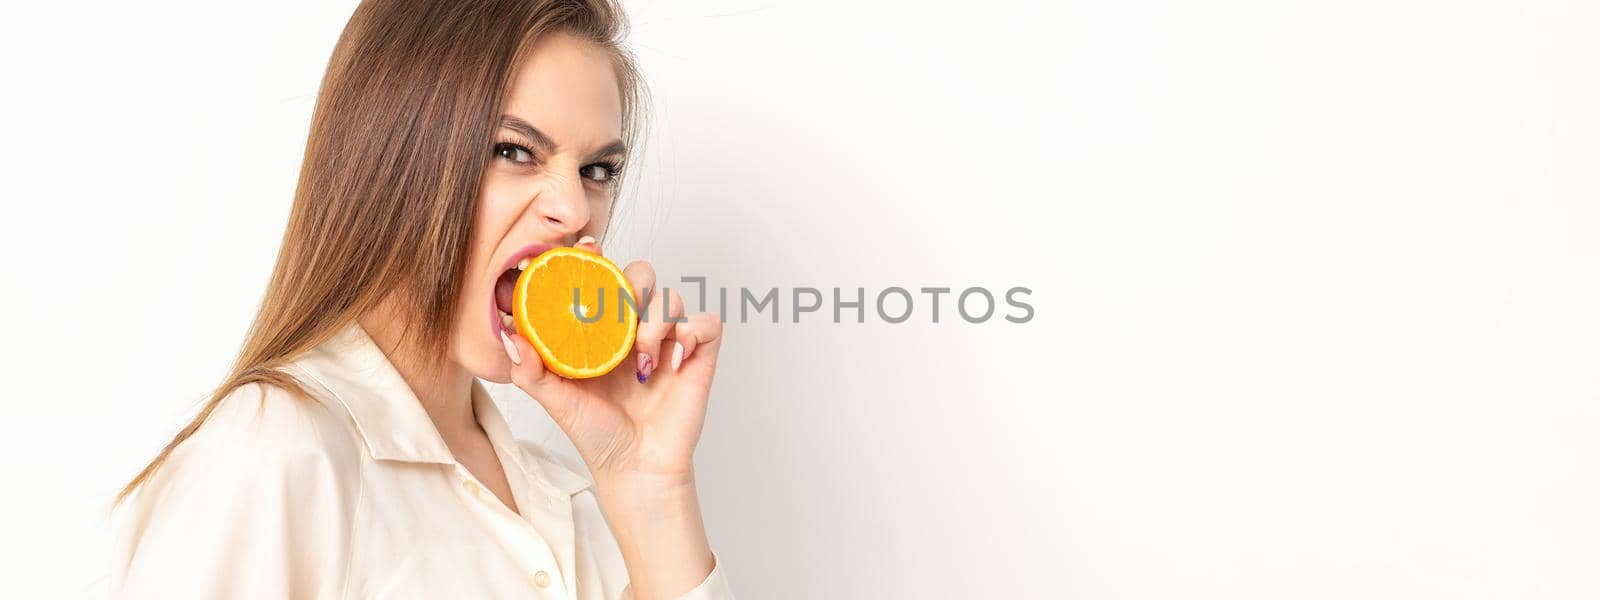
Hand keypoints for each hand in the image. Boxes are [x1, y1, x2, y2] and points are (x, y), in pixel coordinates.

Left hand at [503, 238, 723, 486]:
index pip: (601, 278)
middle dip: (632, 284)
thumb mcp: (557, 402)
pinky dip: (691, 334)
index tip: (586, 246)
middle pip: (642, 274)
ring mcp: (668, 342)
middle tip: (619, 312)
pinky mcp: (697, 356)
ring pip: (672, 297)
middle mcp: (635, 329)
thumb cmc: (598, 435)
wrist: (635, 469)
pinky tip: (672, 362)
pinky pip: (705, 324)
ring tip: (641, 361)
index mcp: (601, 331)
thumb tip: (511, 337)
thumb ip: (532, 372)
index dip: (595, 256)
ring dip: (656, 320)